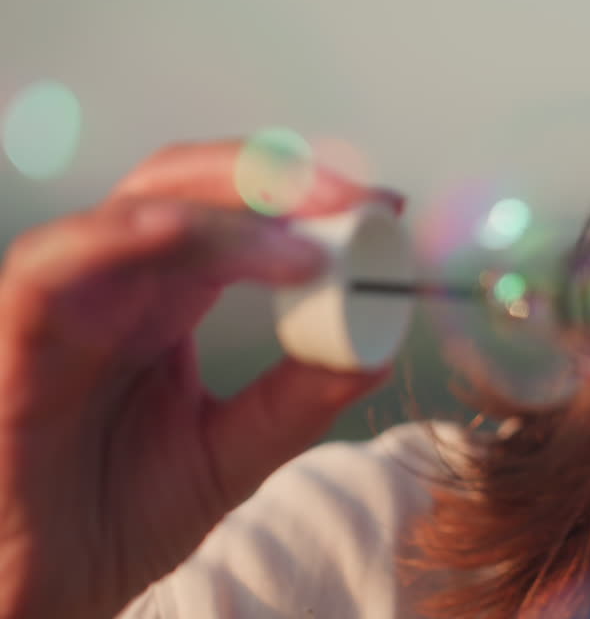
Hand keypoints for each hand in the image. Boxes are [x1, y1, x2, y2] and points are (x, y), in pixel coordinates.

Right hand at [0, 140, 403, 617]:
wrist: (44, 591)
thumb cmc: (116, 517)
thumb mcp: (233, 454)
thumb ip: (299, 400)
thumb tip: (378, 351)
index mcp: (176, 300)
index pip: (245, 215)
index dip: (312, 199)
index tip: (384, 208)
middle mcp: (125, 285)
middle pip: (197, 184)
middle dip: (282, 179)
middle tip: (357, 200)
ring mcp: (71, 301)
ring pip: (140, 207)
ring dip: (229, 211)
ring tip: (307, 244)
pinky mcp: (16, 333)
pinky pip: (52, 264)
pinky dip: (118, 238)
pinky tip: (182, 236)